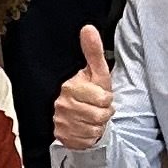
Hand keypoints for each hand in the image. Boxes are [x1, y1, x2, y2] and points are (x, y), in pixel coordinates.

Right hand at [53, 23, 115, 151]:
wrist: (75, 116)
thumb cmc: (89, 92)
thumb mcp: (96, 72)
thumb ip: (93, 51)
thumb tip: (88, 28)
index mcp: (70, 87)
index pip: (103, 99)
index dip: (107, 99)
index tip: (100, 96)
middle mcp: (62, 104)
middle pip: (100, 115)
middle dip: (104, 113)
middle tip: (96, 108)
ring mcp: (61, 121)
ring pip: (94, 128)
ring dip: (98, 125)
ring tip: (91, 117)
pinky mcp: (62, 136)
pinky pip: (87, 139)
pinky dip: (90, 136)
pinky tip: (85, 128)